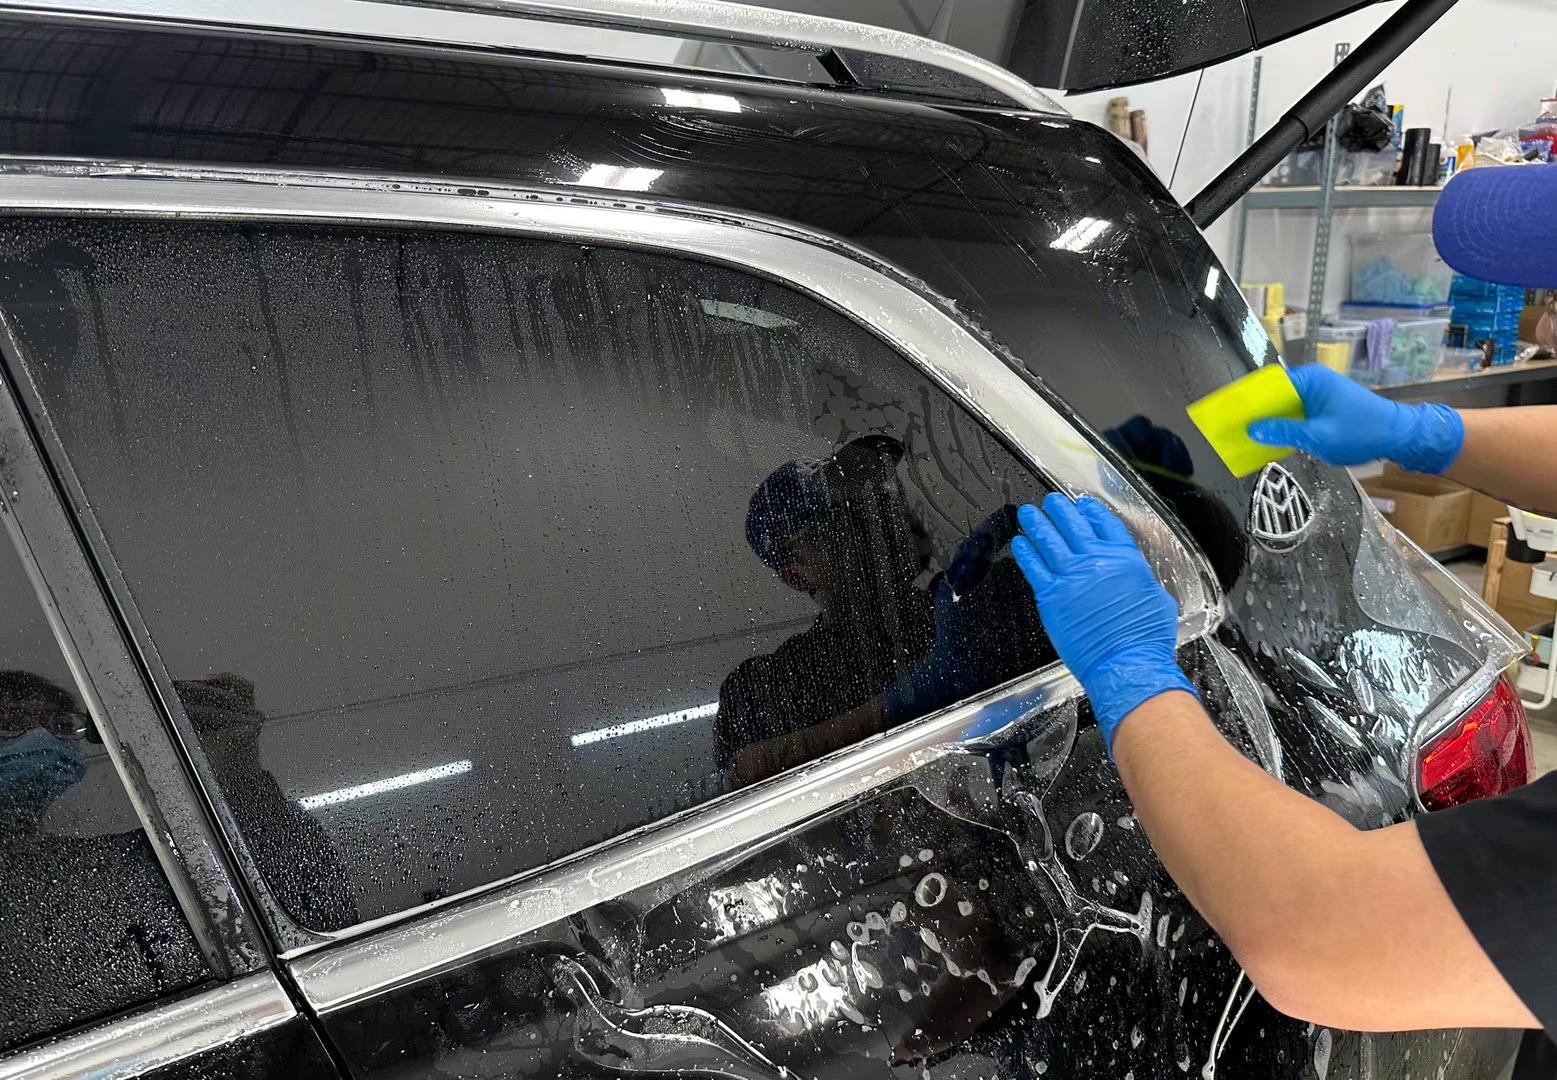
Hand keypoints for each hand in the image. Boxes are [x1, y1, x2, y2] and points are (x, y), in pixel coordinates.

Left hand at [1012, 494, 1195, 752]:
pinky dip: (1026, 552)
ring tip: (1027, 513)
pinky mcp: (1051, 596)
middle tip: (1050, 502)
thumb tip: (1135, 578)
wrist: (1127, 663)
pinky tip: (1020, 543)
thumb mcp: (1156, 598)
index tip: (1082, 505)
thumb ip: (1141, 580)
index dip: (1092, 512)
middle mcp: (1097, 561)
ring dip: (1036, 524)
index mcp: (1126, 559)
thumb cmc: (1146, 639)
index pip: (1105, 525)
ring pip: (1049, 541)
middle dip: (1060, 510)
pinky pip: (1033, 567)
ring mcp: (1071, 577)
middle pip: (1073, 526)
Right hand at [1247, 364, 1463, 473]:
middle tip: (1231, 428)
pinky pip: (1295, 414)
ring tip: (1244, 437)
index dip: (1247, 399)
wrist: (1399, 435)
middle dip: (1254, 412)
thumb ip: (1284, 432)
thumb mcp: (1319, 436)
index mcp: (1310, 380)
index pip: (1268, 385)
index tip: (1227, 411)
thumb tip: (1253, 430)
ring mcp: (1318, 394)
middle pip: (1273, 396)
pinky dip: (1283, 425)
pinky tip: (1269, 440)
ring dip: (1268, 421)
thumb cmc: (1362, 432)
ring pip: (1282, 407)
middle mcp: (1312, 382)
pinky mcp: (1322, 407)